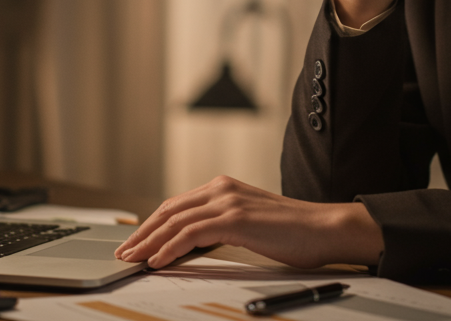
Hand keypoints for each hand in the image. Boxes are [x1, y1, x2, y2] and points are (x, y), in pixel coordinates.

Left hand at [113, 176, 382, 268]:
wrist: (326, 229)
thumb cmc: (295, 233)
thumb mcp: (251, 225)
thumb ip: (224, 227)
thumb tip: (195, 245)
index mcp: (225, 188)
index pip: (178, 205)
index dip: (153, 224)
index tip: (136, 242)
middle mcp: (223, 189)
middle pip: (169, 210)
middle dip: (142, 232)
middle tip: (124, 252)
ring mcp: (228, 201)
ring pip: (175, 221)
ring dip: (149, 242)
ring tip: (133, 259)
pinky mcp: (235, 219)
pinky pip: (190, 234)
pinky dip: (169, 248)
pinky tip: (157, 261)